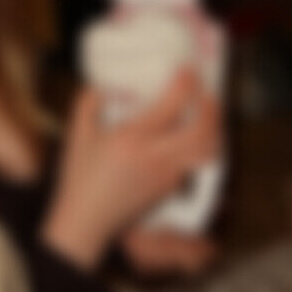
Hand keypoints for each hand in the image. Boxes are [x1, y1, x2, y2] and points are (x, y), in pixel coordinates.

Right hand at [40, 68, 220, 270]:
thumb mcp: (78, 134)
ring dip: (214, 128)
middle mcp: (157, 156)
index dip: (185, 83)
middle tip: (206, 91)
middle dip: (211, 106)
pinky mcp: (170, 188)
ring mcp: (167, 175)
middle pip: (202, 130)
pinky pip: (196, 163)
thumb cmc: (81, 178)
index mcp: (134, 139)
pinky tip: (194, 136)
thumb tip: (103, 86)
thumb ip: (89, 102)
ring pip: (207, 150)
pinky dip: (203, 146)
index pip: (173, 105)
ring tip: (207, 113)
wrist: (87, 221)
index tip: (186, 70)